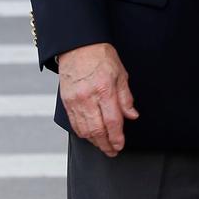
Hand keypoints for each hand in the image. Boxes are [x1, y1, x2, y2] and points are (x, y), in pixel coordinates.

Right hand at [57, 42, 138, 156]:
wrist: (77, 46)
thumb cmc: (101, 57)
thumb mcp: (121, 73)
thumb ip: (125, 97)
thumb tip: (132, 115)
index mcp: (105, 89)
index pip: (112, 121)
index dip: (117, 137)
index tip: (120, 146)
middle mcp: (88, 98)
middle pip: (97, 130)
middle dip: (106, 144)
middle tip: (113, 151)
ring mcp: (75, 101)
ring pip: (84, 130)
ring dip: (94, 142)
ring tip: (103, 146)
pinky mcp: (66, 102)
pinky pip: (74, 123)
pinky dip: (83, 133)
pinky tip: (90, 136)